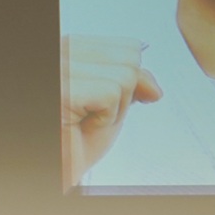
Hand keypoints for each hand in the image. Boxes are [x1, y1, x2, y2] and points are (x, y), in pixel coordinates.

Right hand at [61, 35, 162, 185]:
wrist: (58, 168)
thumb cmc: (73, 142)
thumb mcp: (110, 108)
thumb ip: (132, 83)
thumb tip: (155, 88)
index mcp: (69, 46)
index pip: (127, 47)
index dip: (125, 82)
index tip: (96, 103)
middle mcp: (61, 50)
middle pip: (130, 57)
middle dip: (122, 95)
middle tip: (90, 115)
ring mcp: (61, 67)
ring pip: (126, 74)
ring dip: (114, 108)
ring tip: (85, 120)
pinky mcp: (64, 89)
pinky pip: (113, 94)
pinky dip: (106, 118)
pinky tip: (80, 125)